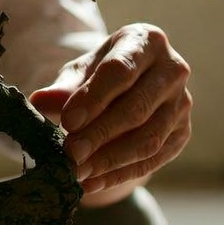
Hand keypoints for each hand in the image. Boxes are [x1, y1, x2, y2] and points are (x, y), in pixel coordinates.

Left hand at [29, 23, 191, 203]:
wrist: (131, 85)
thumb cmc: (102, 73)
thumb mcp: (81, 72)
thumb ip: (64, 86)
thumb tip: (40, 101)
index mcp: (147, 42)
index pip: (120, 71)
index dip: (93, 99)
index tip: (67, 122)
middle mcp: (173, 70)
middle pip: (137, 108)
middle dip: (100, 134)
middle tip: (71, 154)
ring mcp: (183, 103)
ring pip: (148, 139)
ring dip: (110, 160)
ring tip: (78, 172)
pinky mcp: (183, 133)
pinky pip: (153, 160)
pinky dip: (121, 174)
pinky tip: (93, 182)